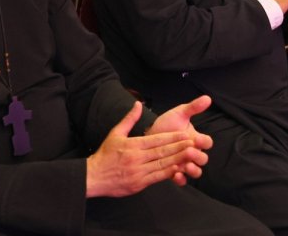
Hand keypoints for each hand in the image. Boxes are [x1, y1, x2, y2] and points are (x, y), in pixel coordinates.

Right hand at [86, 101, 207, 197]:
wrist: (93, 176)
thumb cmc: (105, 154)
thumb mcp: (115, 133)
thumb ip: (129, 119)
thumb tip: (138, 103)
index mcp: (133, 145)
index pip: (157, 139)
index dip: (173, 137)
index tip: (186, 134)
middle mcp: (137, 158)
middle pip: (162, 151)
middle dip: (179, 147)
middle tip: (194, 143)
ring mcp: (138, 172)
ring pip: (162, 164)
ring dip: (178, 159)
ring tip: (191, 155)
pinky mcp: (139, 184)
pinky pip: (156, 177)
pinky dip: (168, 173)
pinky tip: (179, 169)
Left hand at [147, 96, 214, 184]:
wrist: (148, 136)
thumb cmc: (165, 125)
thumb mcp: (179, 114)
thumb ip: (193, 107)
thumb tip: (208, 98)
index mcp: (196, 139)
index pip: (207, 142)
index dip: (205, 142)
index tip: (198, 138)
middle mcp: (193, 153)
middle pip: (203, 159)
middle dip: (198, 156)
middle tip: (189, 152)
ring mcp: (185, 163)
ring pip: (196, 171)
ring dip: (193, 170)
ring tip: (186, 166)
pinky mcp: (175, 172)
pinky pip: (182, 179)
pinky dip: (181, 178)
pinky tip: (175, 173)